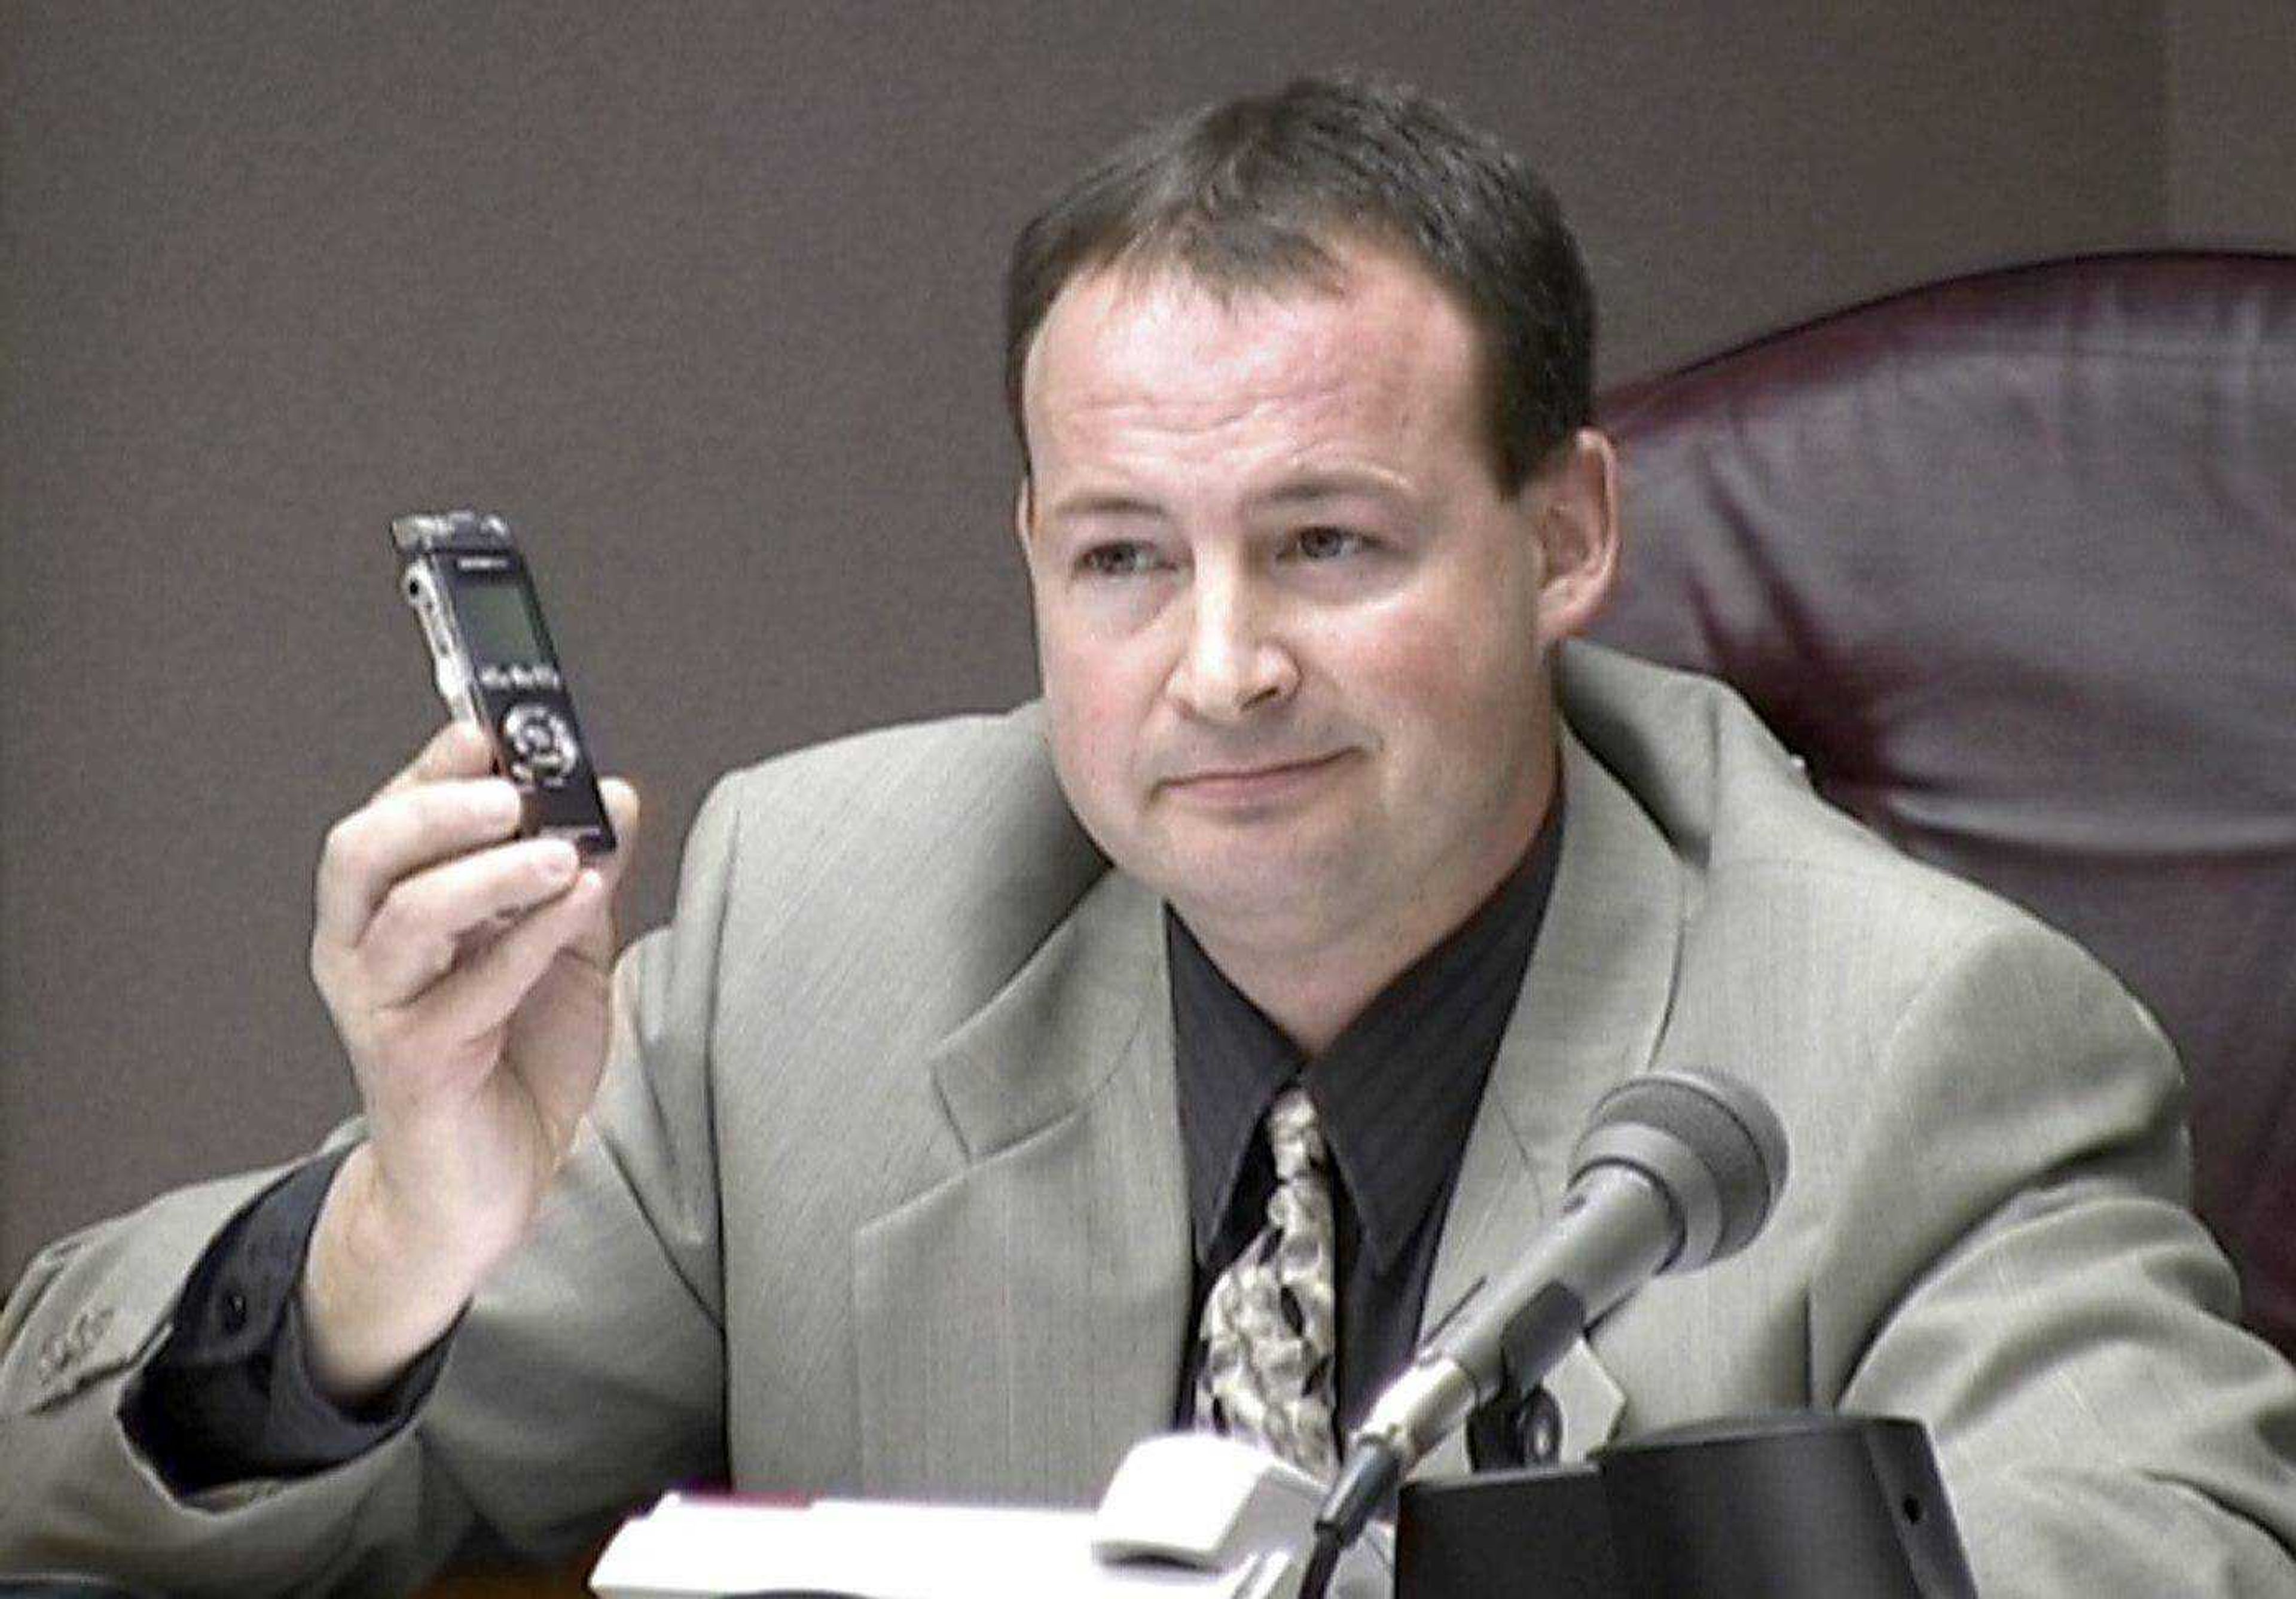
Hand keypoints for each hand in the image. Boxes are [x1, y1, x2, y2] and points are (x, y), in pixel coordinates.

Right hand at [299, 722, 639, 1398]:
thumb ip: (583, 874)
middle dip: (432, 805)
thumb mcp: (566, 950)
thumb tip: (617, 795)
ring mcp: (381, 1009)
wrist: (493, 1185)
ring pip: (404, 917)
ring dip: (485, 871)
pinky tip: (580, 899)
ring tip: (559, 849)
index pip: (391, 815)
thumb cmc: (517, 1060)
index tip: (487, 725)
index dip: (433, 765)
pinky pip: (468, 991)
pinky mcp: (415, 1066)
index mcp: (390, 909)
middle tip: (508, 785)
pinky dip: (527, 939)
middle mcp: (365, 952)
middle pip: (364, 853)